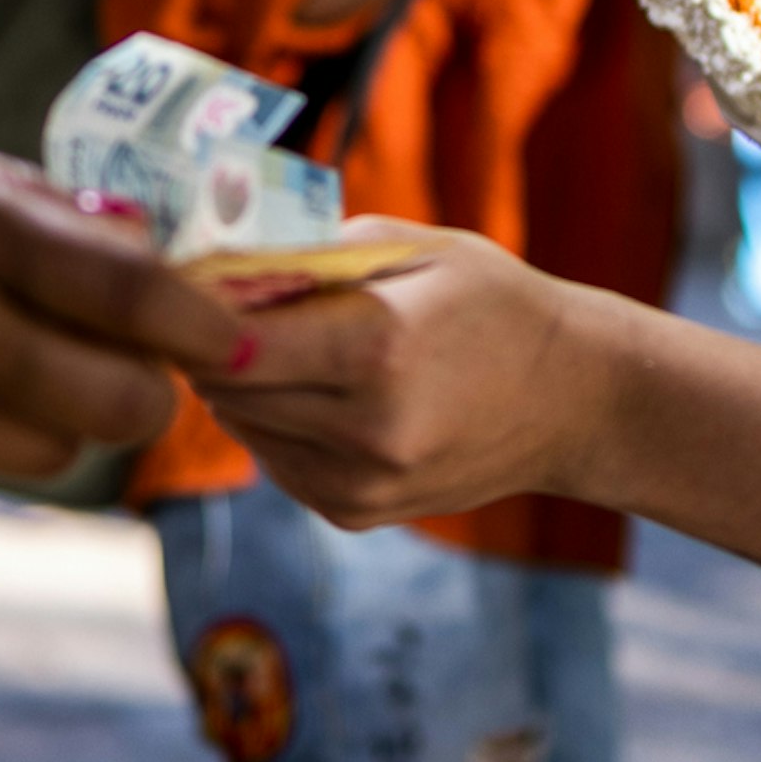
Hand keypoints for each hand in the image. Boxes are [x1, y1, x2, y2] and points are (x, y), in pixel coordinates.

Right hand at [0, 109, 247, 491]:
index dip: (203, 322)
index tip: (232, 328)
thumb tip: (121, 237)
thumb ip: (9, 200)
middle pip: (116, 402)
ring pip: (51, 451)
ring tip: (28, 364)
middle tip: (137, 357)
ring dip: (65, 417)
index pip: (130, 295)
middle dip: (146, 385)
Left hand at [195, 227, 602, 527]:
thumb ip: (309, 253)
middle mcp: (365, 429)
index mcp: (376, 348)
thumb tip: (214, 264)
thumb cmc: (490, 303)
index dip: (195, 309)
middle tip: (217, 303)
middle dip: (207, 344)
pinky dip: (274, 423)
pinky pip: (272, 460)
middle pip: (223, 387)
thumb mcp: (410, 247)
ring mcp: (360, 483)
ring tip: (282, 343)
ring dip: (239, 385)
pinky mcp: (354, 514)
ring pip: (240, 426)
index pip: (230, 339)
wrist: (572, 400)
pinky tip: (318, 391)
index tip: (188, 279)